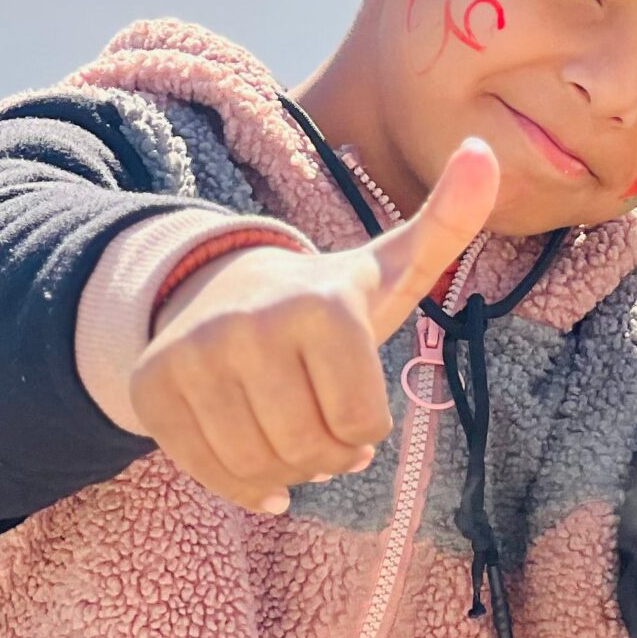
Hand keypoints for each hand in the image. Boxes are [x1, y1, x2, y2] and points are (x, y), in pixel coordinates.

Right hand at [131, 139, 498, 514]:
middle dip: (328, 457)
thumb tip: (484, 152)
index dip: (365, 429)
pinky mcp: (152, 387)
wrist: (222, 289)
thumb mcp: (392, 268)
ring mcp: (192, 355)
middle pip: (308, 448)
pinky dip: (239, 485)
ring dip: (286, 473)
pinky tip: (258, 469)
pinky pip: (206, 471)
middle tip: (327, 435)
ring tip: (292, 443)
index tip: (361, 411)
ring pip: (257, 465)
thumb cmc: (327, 299)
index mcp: (321, 305)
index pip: (360, 422)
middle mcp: (247, 324)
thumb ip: (449, 222)